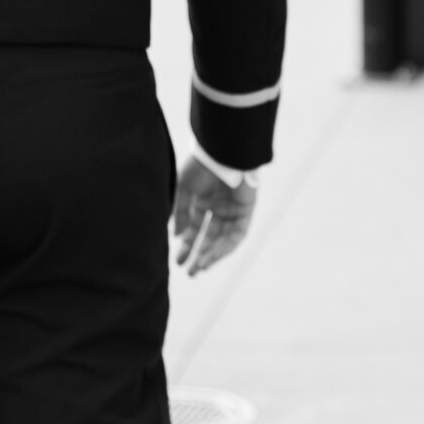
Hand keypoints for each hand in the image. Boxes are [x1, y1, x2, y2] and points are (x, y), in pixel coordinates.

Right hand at [172, 156, 257, 276]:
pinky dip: (225, 247)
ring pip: (222, 239)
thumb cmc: (201, 165)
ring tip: (199, 268)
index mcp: (202, 201)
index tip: (177, 262)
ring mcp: (232, 210)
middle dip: (198, 255)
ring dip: (211, 255)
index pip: (195, 229)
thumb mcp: (185, 189)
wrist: (222, 150)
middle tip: (189, 272)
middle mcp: (217, 207)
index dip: (187, 246)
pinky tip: (211, 256)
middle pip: (209, 237)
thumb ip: (181, 212)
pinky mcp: (246, 210)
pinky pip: (237, 234)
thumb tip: (178, 236)